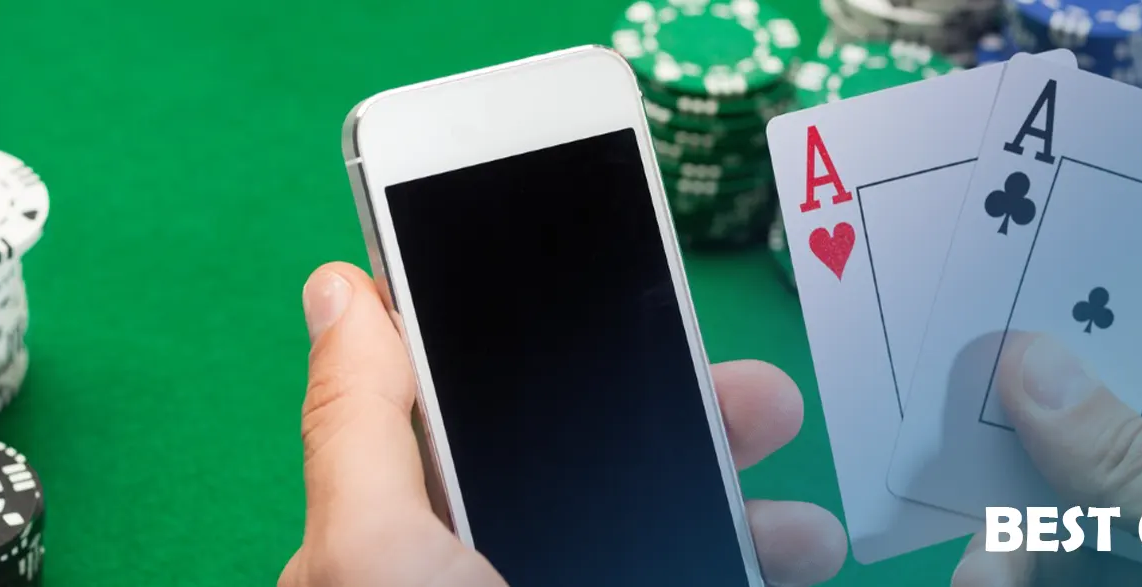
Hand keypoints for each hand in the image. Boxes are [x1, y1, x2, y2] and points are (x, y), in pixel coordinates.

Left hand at [279, 263, 846, 586]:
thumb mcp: (375, 557)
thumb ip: (358, 428)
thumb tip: (336, 286)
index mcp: (414, 542)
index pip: (482, 416)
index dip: (549, 351)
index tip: (633, 306)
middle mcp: (492, 570)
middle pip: (592, 468)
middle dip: (686, 426)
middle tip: (760, 401)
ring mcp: (572, 581)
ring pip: (664, 534)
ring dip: (745, 512)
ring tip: (805, 524)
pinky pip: (694, 569)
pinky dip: (752, 562)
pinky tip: (802, 558)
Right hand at [950, 333, 1141, 586]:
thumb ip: (1137, 450)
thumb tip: (1026, 356)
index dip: (1084, 346)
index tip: (985, 337)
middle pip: (1103, 449)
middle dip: (1027, 470)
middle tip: (956, 484)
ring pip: (1077, 532)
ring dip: (1017, 547)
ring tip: (981, 579)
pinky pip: (1078, 582)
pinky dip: (1033, 581)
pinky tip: (994, 583)